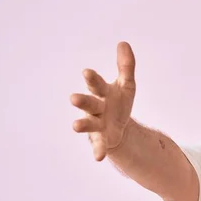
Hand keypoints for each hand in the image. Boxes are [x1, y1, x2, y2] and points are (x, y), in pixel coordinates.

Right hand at [70, 41, 136, 160]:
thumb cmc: (119, 102)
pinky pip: (98, 145)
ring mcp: (96, 125)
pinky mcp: (101, 140)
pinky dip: (98, 150)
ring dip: (82, 125)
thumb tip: (124, 43)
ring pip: (88, 124)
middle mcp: (95, 108)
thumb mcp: (126, 85)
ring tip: (75, 126)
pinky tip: (99, 157)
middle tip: (73, 98)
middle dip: (81, 101)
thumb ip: (126, 66)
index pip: (96, 84)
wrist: (120, 127)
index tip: (87, 72)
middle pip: (88, 103)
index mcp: (101, 93)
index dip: (92, 79)